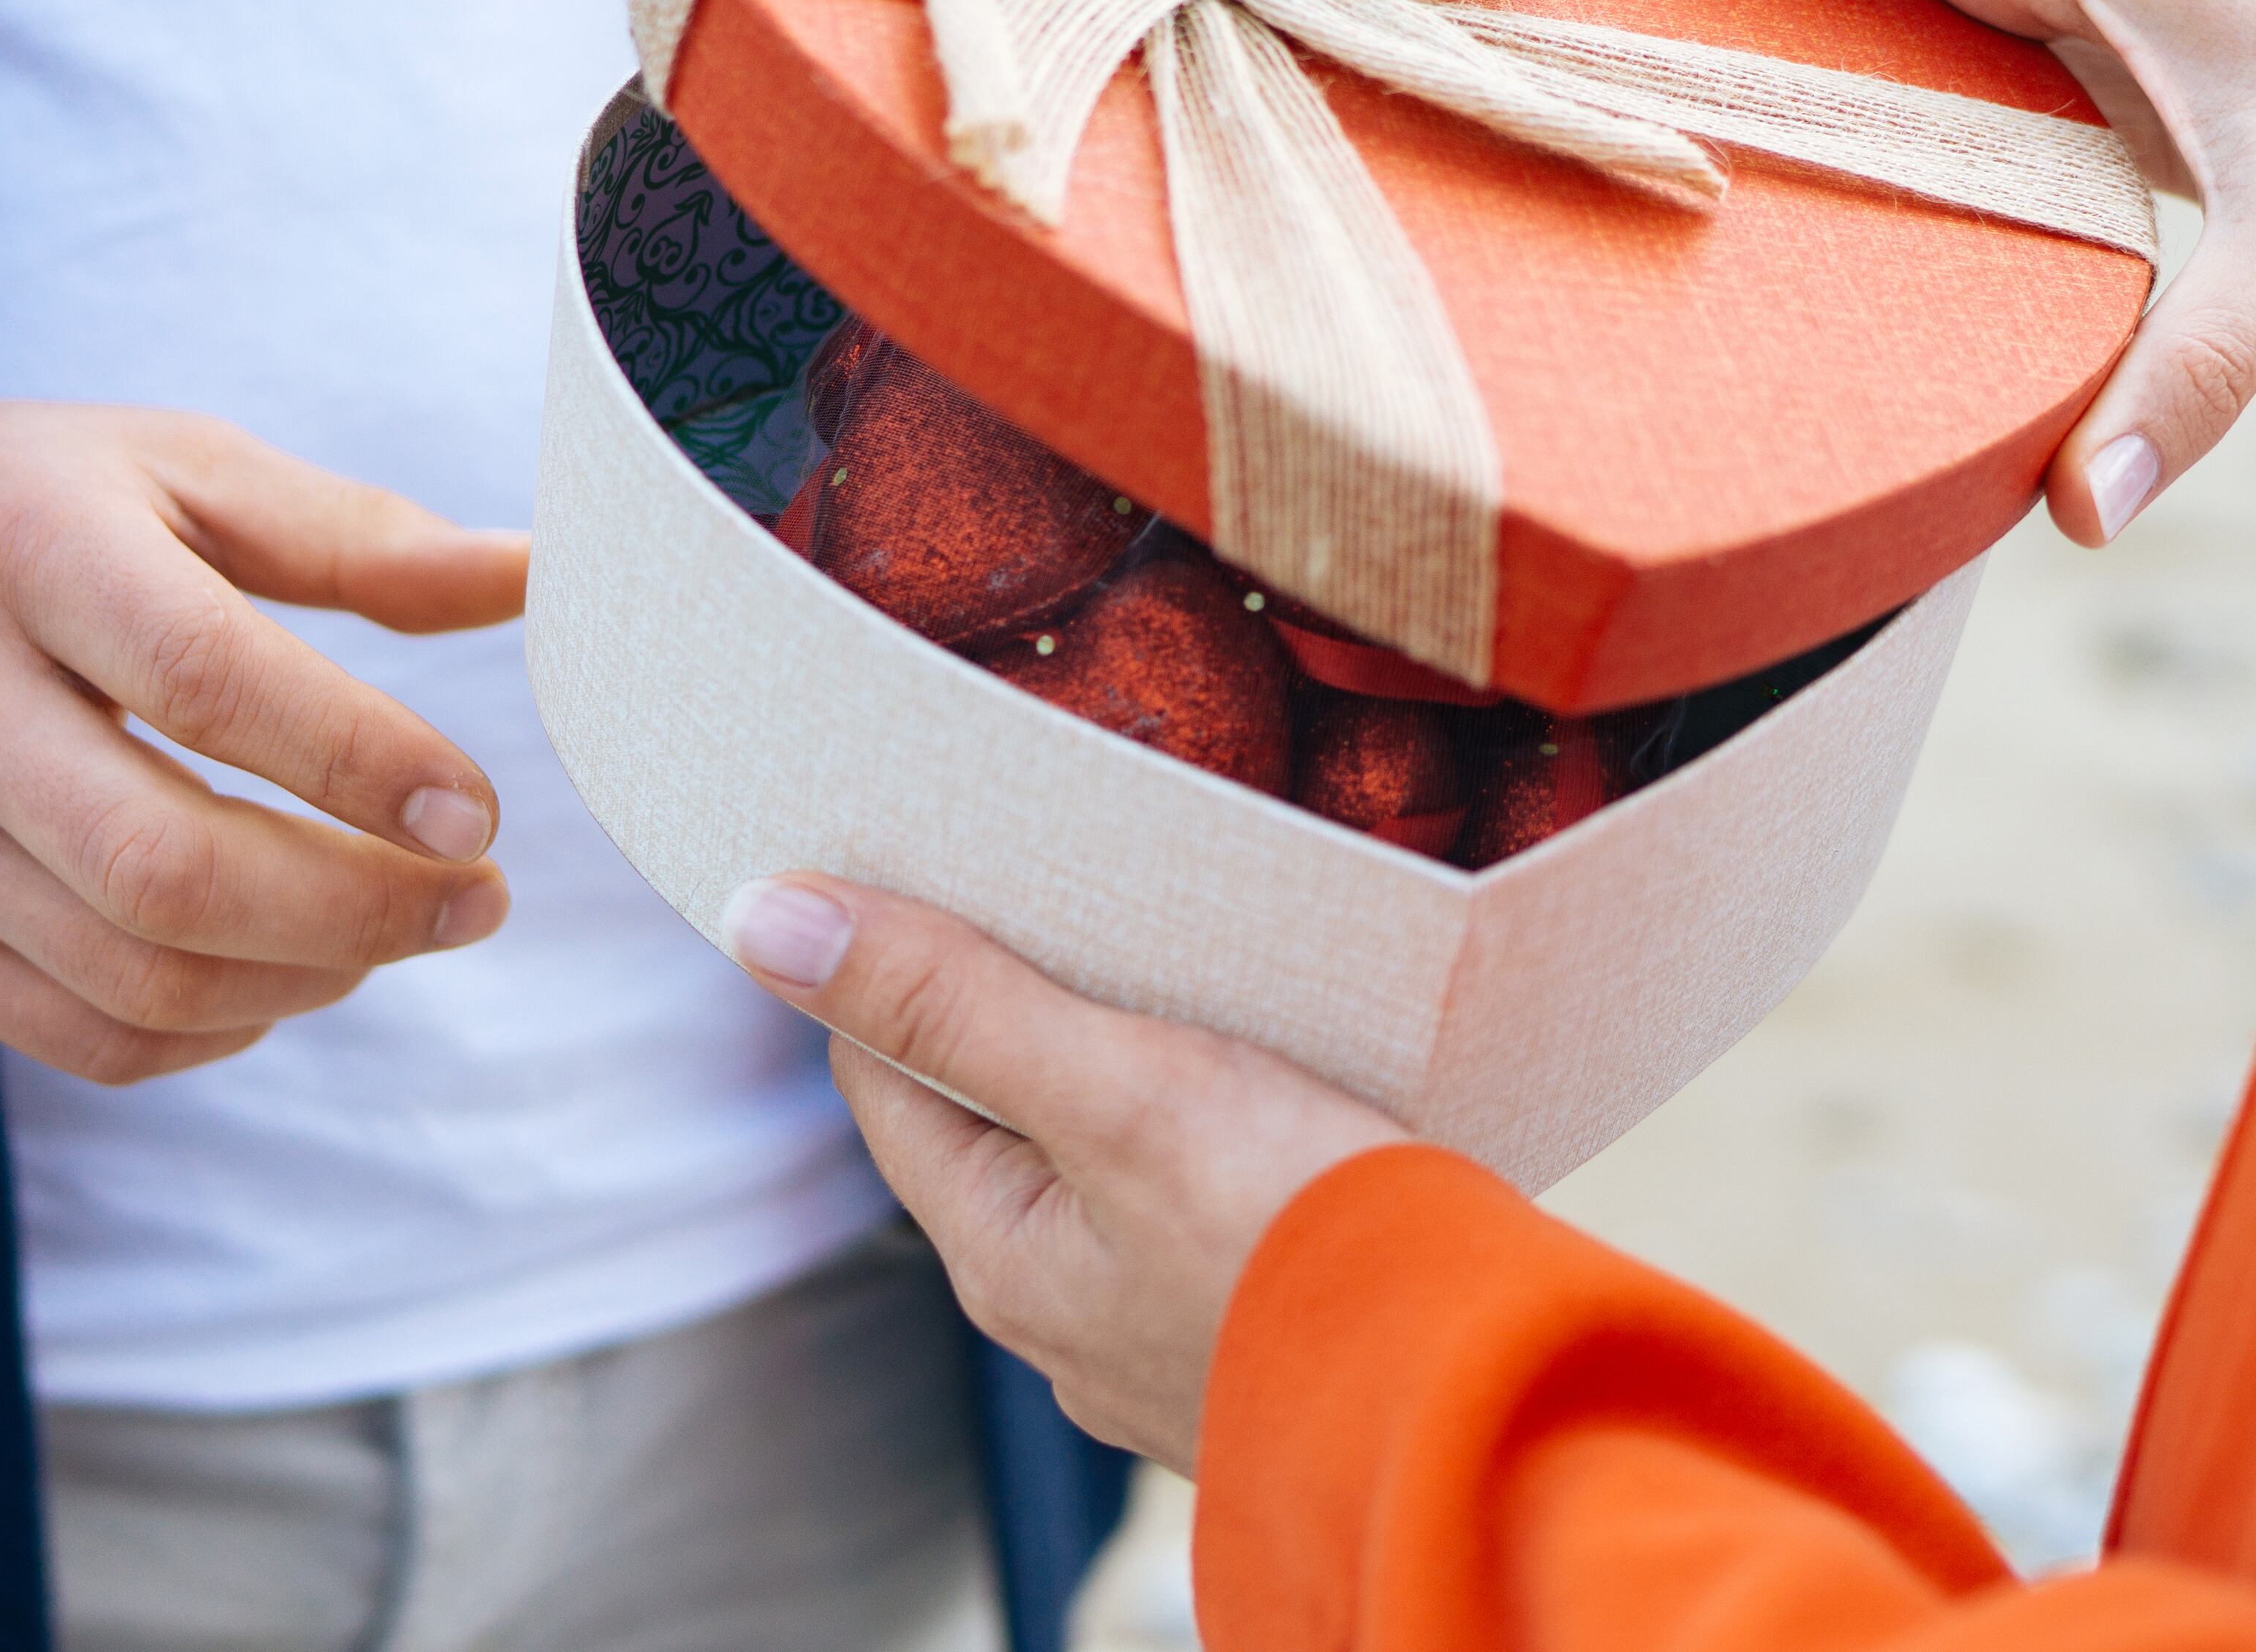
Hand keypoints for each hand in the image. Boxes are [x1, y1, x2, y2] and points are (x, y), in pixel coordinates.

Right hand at [0, 395, 527, 1083]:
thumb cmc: (15, 508)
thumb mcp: (175, 467)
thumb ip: (358, 535)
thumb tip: (536, 575)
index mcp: (22, 545)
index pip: (205, 680)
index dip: (359, 760)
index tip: (478, 809)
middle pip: (166, 865)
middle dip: (359, 906)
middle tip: (480, 896)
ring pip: (135, 976)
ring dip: (309, 975)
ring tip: (403, 926)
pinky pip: (83, 1034)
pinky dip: (220, 1025)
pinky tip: (287, 964)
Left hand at [718, 874, 1404, 1468]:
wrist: (1490, 1396)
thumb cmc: (1305, 1244)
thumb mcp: (1115, 1088)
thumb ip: (950, 1003)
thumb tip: (765, 924)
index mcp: (1001, 1251)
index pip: (884, 1070)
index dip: (892, 956)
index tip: (936, 859)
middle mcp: (1064, 1310)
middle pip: (990, 1116)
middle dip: (1013, 1004)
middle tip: (1070, 892)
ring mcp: (1164, 1333)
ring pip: (1101, 1162)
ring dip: (1121, 1067)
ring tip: (1180, 977)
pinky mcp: (1262, 1326)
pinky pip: (1198, 1204)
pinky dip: (1210, 1131)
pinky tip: (1272, 1091)